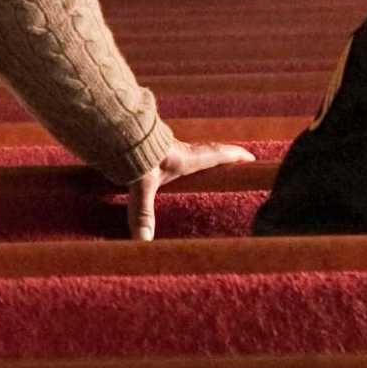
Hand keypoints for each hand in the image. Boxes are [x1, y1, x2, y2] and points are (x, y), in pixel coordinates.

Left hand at [127, 139, 256, 240]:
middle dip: (222, 155)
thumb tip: (144, 240)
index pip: (217, 154)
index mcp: (186, 157)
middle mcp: (179, 150)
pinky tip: (171, 163)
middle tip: (235, 160)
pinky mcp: (151, 144)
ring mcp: (165, 146)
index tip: (251, 157)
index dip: (234, 156)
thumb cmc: (135, 152)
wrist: (115, 127)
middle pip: (207, 150)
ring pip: (189, 149)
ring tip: (207, 163)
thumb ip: (142, 213)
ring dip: (200, 155)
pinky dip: (179, 155)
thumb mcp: (142, 185)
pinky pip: (171, 150)